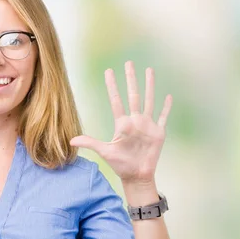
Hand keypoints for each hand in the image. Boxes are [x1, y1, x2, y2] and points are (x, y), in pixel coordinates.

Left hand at [70, 61, 171, 184]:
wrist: (137, 176)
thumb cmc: (121, 165)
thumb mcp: (105, 152)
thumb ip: (90, 143)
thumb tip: (71, 141)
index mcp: (122, 123)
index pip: (116, 100)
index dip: (112, 86)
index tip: (108, 71)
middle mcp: (135, 121)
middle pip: (133, 95)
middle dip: (131, 79)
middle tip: (129, 63)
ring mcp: (147, 125)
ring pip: (149, 100)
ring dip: (150, 86)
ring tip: (149, 71)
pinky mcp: (158, 132)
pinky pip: (163, 116)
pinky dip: (166, 107)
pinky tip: (168, 96)